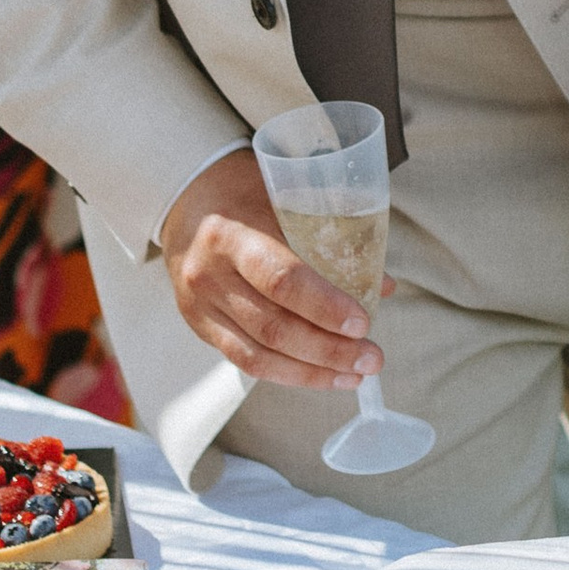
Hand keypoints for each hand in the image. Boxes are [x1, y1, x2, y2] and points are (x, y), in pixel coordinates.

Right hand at [159, 144, 388, 389]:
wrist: (186, 200)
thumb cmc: (245, 193)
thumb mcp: (287, 197)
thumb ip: (333, 236)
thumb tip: (382, 284)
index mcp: (232, 233)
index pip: (281, 278)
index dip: (324, 306)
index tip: (362, 322)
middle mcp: (209, 273)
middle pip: (273, 325)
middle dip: (328, 349)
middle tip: (371, 358)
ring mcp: (200, 305)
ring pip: (258, 353)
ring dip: (312, 371)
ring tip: (354, 375)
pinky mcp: (199, 326)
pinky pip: (244, 360)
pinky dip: (286, 373)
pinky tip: (319, 375)